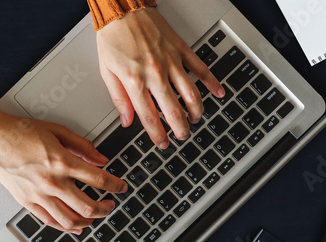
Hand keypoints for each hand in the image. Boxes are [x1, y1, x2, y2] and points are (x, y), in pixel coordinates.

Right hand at [0, 109, 125, 232]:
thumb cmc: (20, 132)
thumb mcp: (57, 131)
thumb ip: (82, 146)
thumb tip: (101, 159)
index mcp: (62, 162)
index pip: (99, 180)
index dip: (116, 186)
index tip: (122, 187)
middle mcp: (52, 182)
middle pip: (89, 206)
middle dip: (106, 208)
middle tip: (110, 205)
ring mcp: (39, 195)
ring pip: (71, 220)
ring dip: (89, 221)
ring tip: (95, 216)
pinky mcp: (27, 202)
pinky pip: (50, 222)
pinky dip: (67, 228)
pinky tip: (76, 227)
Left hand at [96, 8, 223, 149]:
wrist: (121, 8)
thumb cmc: (112, 36)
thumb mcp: (107, 70)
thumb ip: (118, 98)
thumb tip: (126, 120)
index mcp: (135, 81)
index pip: (150, 117)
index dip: (158, 135)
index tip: (163, 143)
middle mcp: (155, 74)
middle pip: (174, 111)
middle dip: (181, 129)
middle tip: (183, 135)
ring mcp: (171, 62)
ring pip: (191, 95)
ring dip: (196, 111)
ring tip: (195, 119)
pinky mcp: (181, 50)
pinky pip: (201, 69)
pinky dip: (212, 83)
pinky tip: (218, 93)